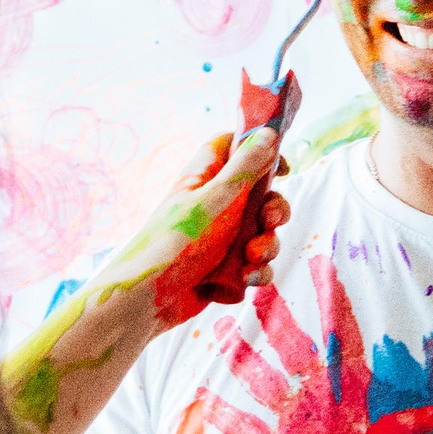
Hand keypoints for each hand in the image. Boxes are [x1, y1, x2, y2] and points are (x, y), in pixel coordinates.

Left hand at [118, 128, 291, 328]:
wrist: (149, 299)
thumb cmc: (177, 242)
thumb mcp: (216, 199)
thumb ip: (245, 167)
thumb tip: (269, 134)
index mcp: (205, 178)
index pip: (234, 148)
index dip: (260, 152)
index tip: (283, 167)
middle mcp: (215, 205)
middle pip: (260, 196)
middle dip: (273, 211)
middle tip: (270, 221)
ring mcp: (221, 238)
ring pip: (262, 234)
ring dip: (266, 246)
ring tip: (252, 259)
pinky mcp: (226, 268)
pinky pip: (255, 264)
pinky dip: (256, 271)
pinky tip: (247, 279)